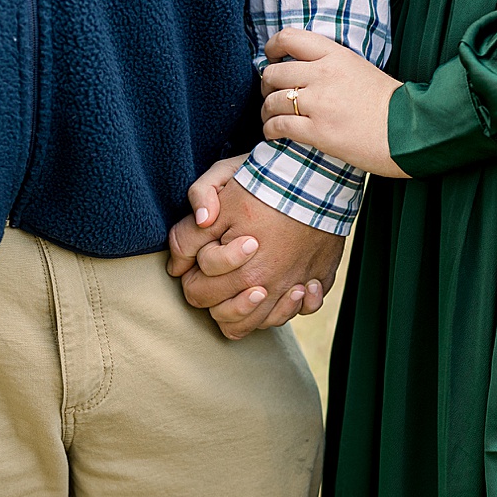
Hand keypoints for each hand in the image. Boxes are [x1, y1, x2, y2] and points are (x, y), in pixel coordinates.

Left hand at [166, 155, 342, 338]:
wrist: (317, 174)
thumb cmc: (264, 184)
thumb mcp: (214, 201)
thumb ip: (187, 235)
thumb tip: (176, 266)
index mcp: (240, 273)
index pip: (197, 294)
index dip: (191, 273)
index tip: (204, 250)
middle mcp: (269, 287)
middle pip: (225, 314)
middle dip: (214, 293)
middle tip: (222, 267)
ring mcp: (297, 286)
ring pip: (262, 323)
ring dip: (251, 309)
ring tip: (252, 285)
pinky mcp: (320, 278)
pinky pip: (304, 310)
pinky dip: (296, 305)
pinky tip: (291, 287)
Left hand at [260, 28, 409, 178]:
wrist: (408, 133)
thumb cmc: (390, 105)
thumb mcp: (360, 69)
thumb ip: (331, 65)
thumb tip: (304, 70)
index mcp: (336, 56)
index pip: (290, 38)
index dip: (272, 47)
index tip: (270, 57)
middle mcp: (323, 75)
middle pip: (274, 72)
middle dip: (266, 85)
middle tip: (269, 94)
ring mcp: (319, 103)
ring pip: (273, 100)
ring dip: (266, 110)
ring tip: (269, 117)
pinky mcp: (318, 131)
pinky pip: (279, 126)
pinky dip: (270, 130)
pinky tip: (272, 134)